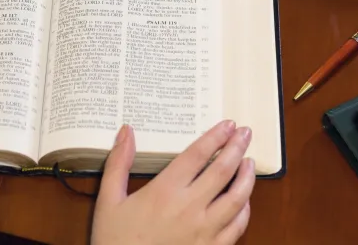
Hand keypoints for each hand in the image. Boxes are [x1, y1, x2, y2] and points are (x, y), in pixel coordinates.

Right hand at [91, 121, 254, 244]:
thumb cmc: (115, 241)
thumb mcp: (108, 200)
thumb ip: (118, 164)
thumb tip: (126, 131)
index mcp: (165, 191)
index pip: (197, 155)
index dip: (215, 137)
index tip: (228, 125)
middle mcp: (190, 207)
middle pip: (222, 171)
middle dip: (237, 148)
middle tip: (246, 133)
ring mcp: (204, 230)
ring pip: (237, 198)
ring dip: (247, 177)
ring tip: (249, 162)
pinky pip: (237, 227)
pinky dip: (245, 210)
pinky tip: (244, 200)